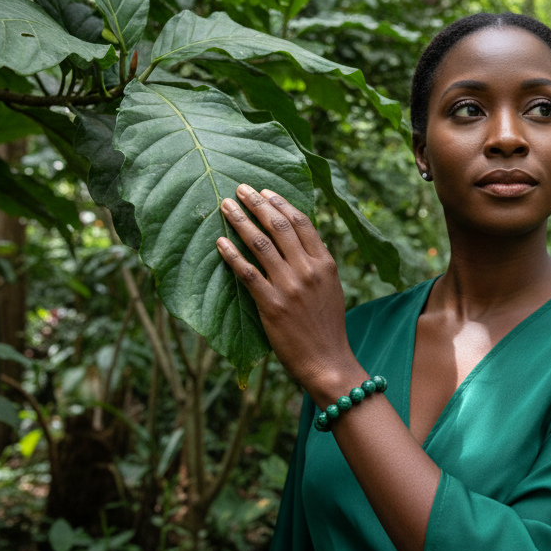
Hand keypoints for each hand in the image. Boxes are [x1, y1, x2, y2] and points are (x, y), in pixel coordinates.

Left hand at [216, 184, 362, 399]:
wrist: (328, 362)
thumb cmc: (327, 328)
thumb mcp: (331, 289)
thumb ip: (316, 265)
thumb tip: (297, 243)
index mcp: (325, 264)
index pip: (302, 222)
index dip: (281, 202)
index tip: (264, 191)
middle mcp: (308, 270)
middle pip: (280, 226)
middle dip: (257, 203)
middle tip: (239, 188)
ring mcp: (290, 287)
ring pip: (261, 244)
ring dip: (240, 221)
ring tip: (225, 206)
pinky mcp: (272, 305)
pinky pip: (247, 273)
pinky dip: (231, 254)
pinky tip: (219, 242)